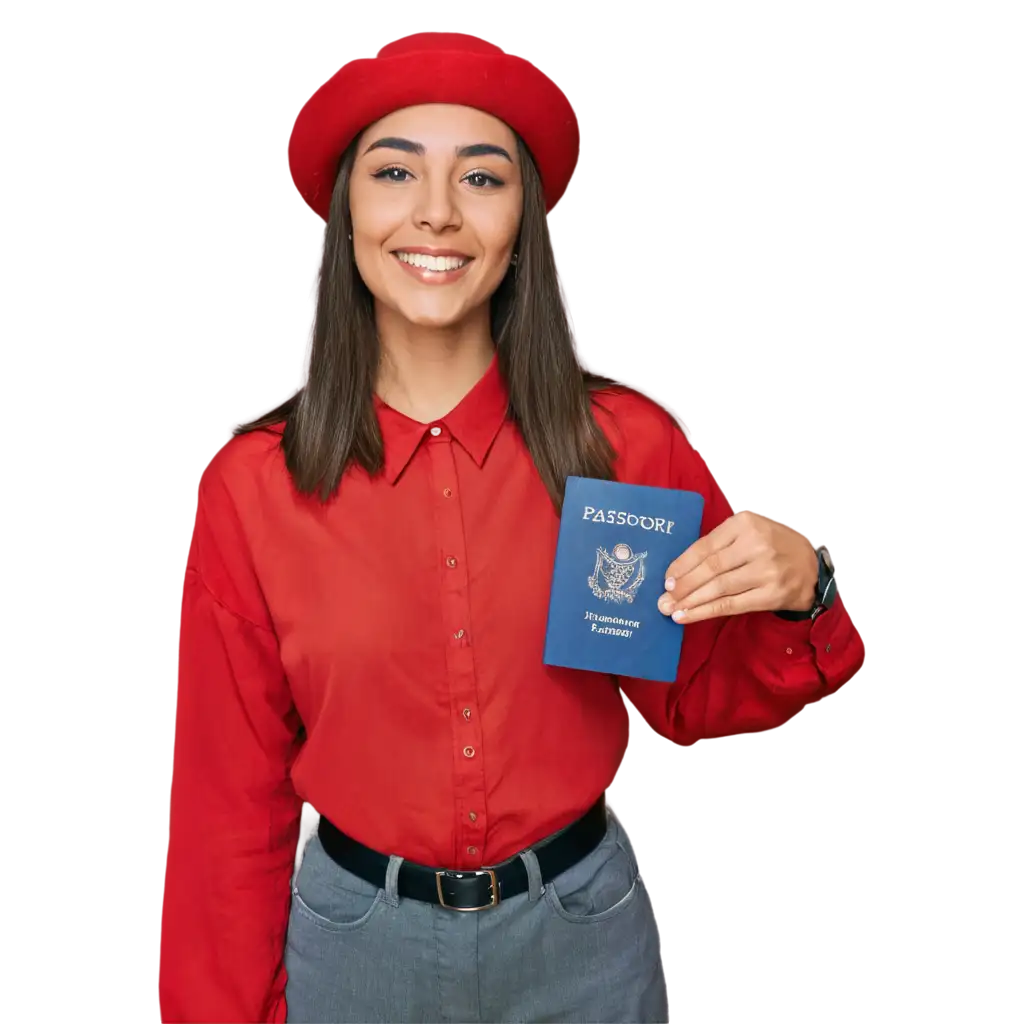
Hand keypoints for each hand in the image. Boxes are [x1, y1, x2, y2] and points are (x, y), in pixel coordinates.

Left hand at [658, 511, 817, 624]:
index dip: (682, 565)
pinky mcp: (771, 594)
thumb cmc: (771, 547)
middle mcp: (756, 544)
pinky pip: (731, 605)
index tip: (666, 579)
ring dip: (691, 602)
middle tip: (662, 600)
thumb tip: (679, 570)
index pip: (705, 546)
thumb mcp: (748, 532)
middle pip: (710, 568)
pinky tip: (688, 616)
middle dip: (683, 586)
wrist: (811, 567)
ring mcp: (766, 570)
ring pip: (718, 588)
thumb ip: (719, 544)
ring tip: (670, 610)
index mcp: (745, 523)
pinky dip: (706, 612)